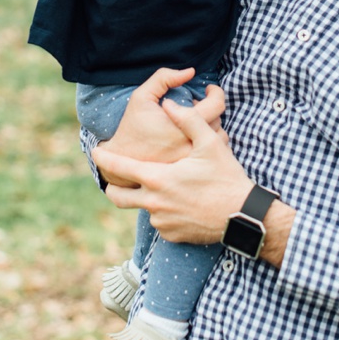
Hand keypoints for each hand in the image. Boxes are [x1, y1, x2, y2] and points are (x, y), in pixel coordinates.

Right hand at [89, 69, 225, 187]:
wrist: (122, 161)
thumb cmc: (132, 126)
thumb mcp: (141, 96)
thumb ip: (164, 78)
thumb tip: (191, 72)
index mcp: (183, 127)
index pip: (216, 106)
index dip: (216, 93)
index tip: (209, 89)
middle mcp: (193, 146)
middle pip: (217, 122)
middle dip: (208, 110)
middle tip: (194, 105)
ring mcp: (194, 160)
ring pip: (217, 140)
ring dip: (209, 127)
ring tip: (192, 122)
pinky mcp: (193, 170)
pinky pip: (211, 154)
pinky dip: (205, 142)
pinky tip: (192, 136)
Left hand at [97, 98, 252, 244]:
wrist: (244, 217)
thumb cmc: (226, 179)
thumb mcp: (210, 145)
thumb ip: (188, 121)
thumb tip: (169, 104)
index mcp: (157, 178)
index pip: (120, 167)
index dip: (104, 159)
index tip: (94, 153)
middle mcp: (154, 202)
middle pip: (118, 197)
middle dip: (113, 187)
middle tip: (114, 181)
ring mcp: (161, 221)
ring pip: (143, 208)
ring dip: (148, 199)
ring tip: (166, 190)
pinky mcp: (171, 235)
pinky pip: (160, 222)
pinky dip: (164, 213)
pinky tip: (181, 205)